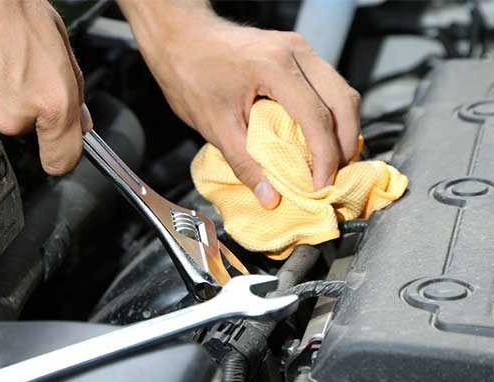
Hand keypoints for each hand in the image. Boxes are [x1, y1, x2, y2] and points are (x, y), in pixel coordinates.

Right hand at [0, 0, 91, 174]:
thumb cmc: (9, 7)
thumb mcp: (60, 46)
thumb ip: (75, 91)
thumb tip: (81, 119)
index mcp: (51, 105)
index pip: (62, 161)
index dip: (64, 154)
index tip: (63, 148)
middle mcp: (13, 115)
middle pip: (30, 131)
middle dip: (34, 109)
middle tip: (31, 73)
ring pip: (2, 115)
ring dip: (6, 95)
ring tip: (6, 59)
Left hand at [119, 0, 359, 208]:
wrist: (181, 38)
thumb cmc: (191, 74)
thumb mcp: (215, 126)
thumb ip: (245, 164)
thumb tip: (271, 197)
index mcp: (274, 67)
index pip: (316, 117)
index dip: (325, 157)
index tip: (321, 185)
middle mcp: (294, 52)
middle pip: (343, 101)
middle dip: (345, 143)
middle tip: (334, 175)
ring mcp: (299, 49)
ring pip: (341, 91)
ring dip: (343, 128)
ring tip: (330, 160)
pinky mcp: (296, 53)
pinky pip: (328, 85)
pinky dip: (331, 114)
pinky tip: (320, 137)